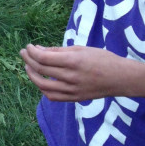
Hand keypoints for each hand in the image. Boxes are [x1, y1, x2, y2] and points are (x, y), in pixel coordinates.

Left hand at [20, 42, 144, 101]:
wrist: (120, 78)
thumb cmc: (102, 59)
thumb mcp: (81, 49)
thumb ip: (58, 50)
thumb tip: (38, 49)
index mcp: (73, 61)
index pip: (43, 58)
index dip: (32, 52)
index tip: (28, 46)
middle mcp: (71, 77)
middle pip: (41, 70)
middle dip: (28, 60)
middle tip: (24, 53)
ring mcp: (72, 90)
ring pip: (43, 85)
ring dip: (31, 75)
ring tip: (28, 66)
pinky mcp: (74, 98)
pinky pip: (52, 96)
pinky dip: (43, 88)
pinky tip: (40, 80)